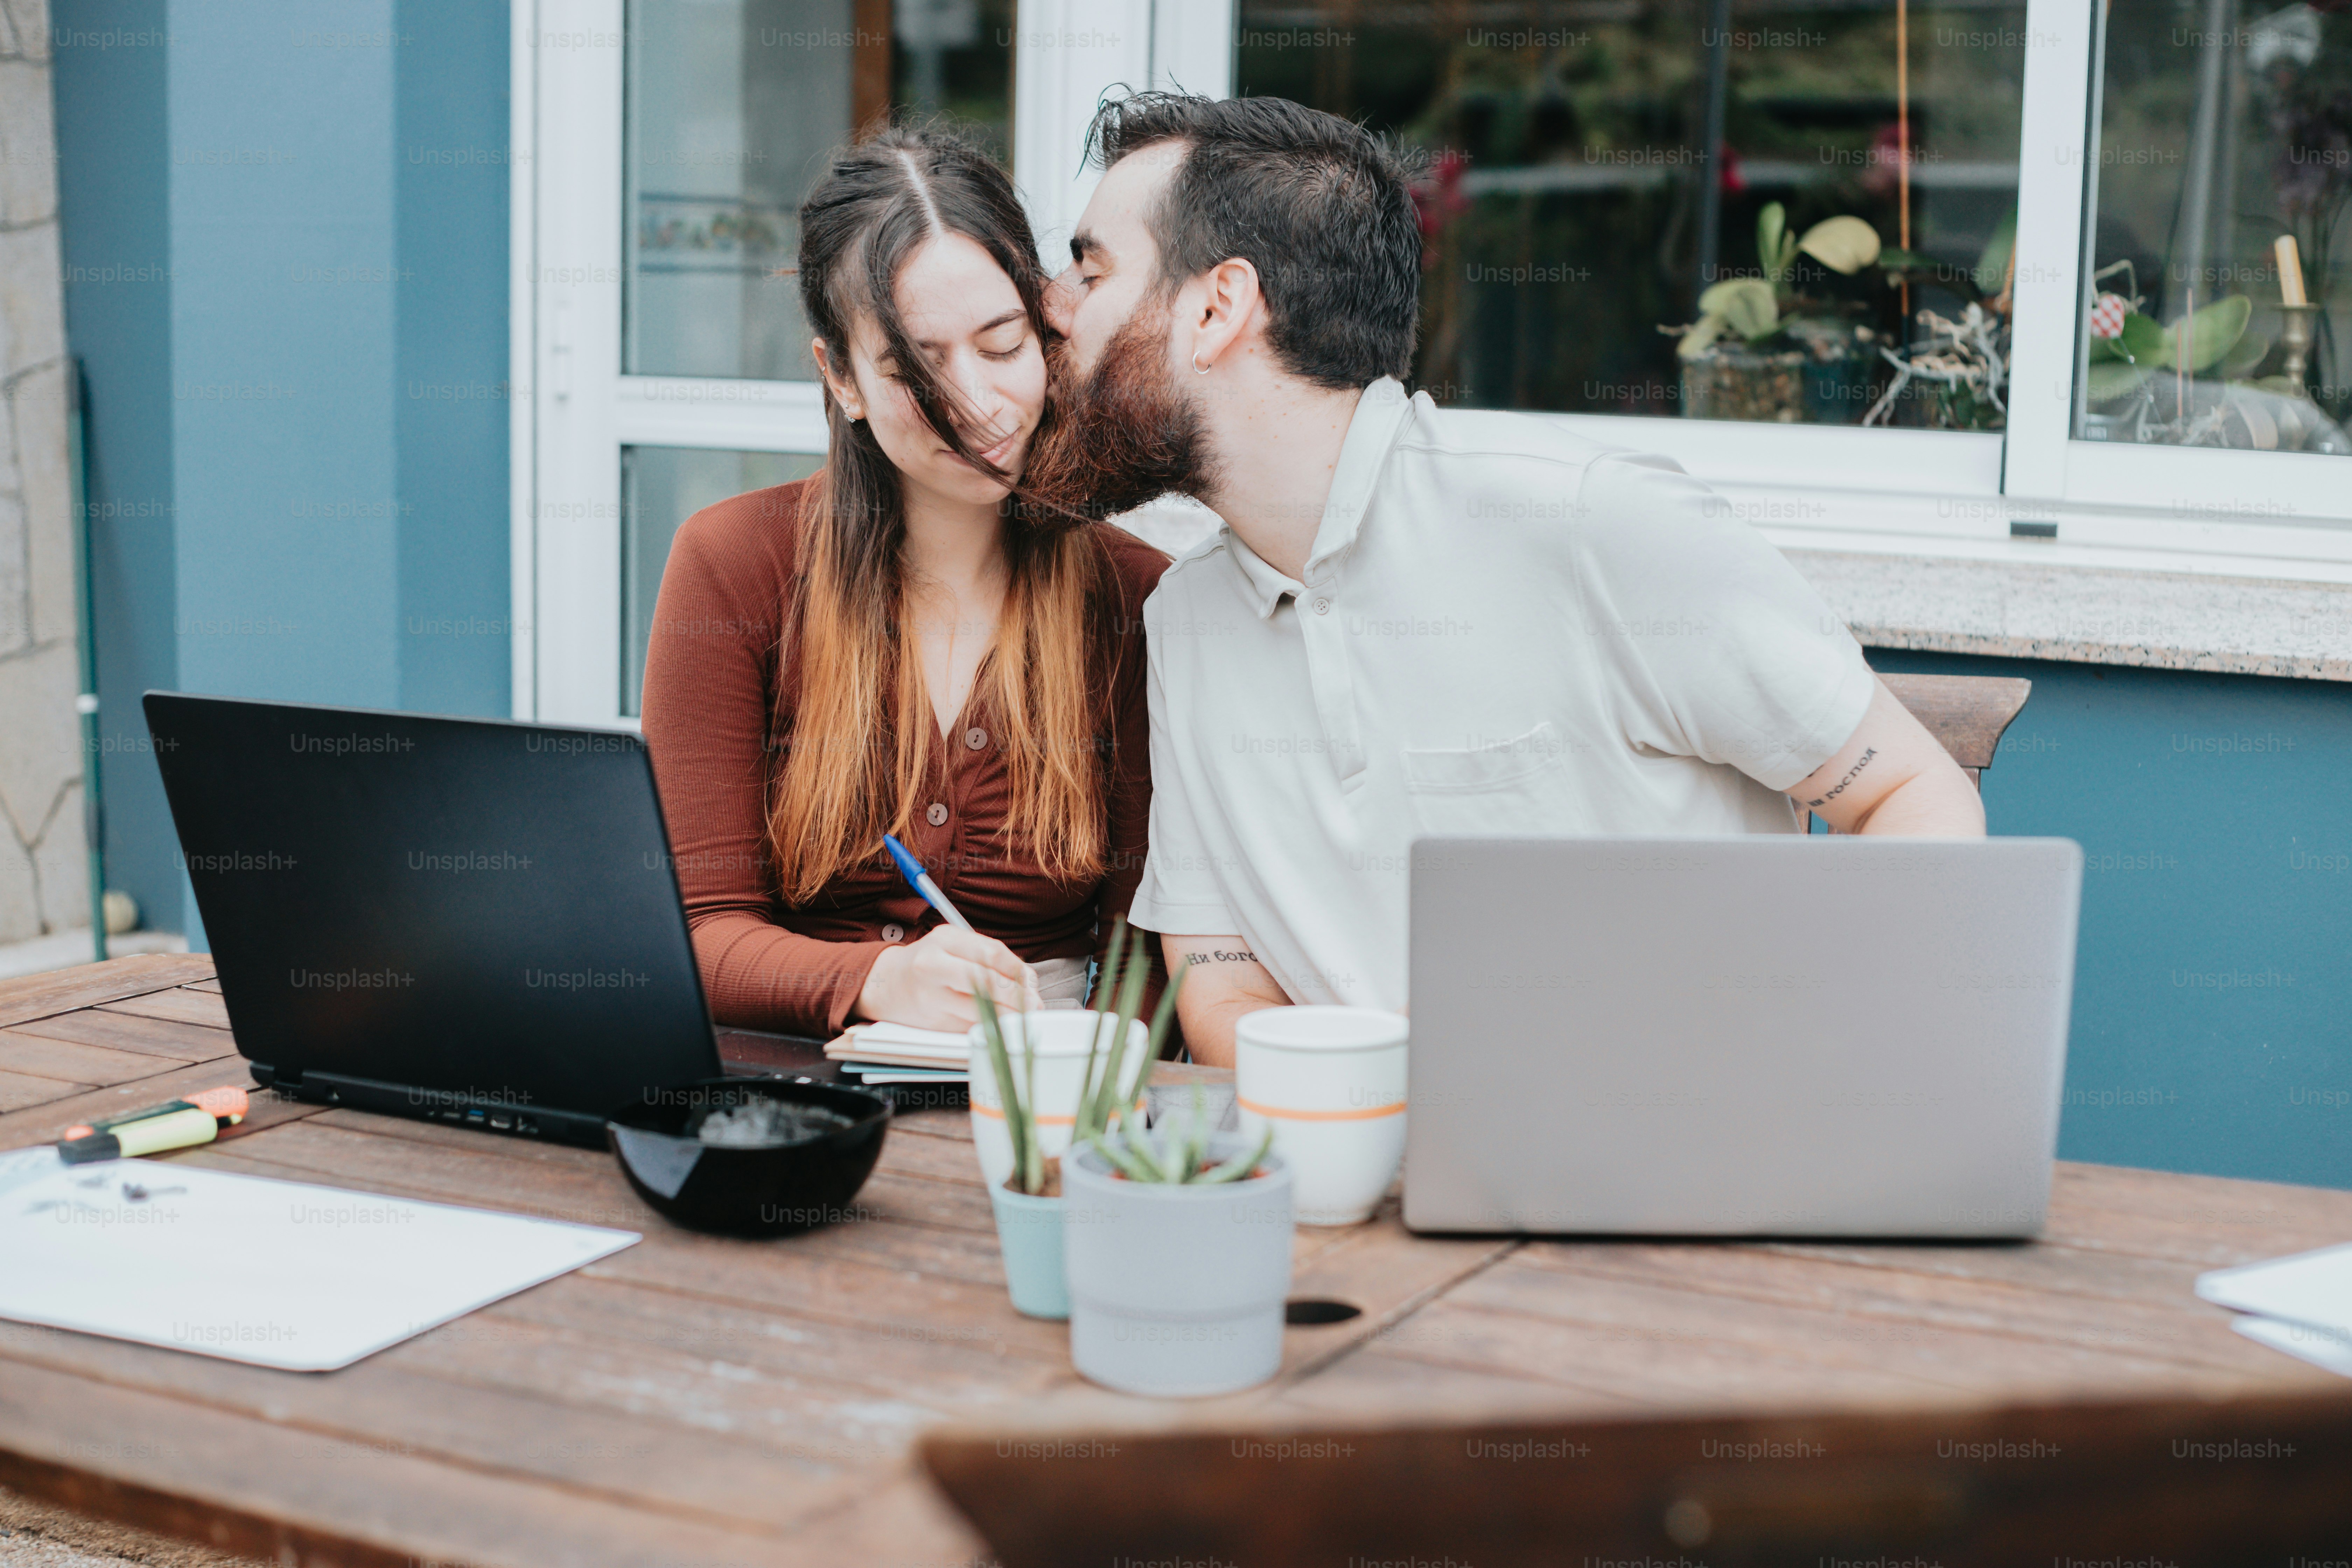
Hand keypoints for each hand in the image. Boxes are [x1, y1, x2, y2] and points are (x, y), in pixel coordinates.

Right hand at [854, 925, 1041, 1031]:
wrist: (883, 985)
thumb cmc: (926, 962)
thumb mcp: (951, 944)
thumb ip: (986, 956)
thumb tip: (1027, 980)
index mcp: (943, 939)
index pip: (991, 953)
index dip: (1018, 970)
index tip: (1032, 982)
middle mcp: (934, 965)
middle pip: (987, 982)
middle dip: (1018, 997)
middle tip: (1034, 1005)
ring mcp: (931, 996)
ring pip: (981, 1010)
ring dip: (1008, 1017)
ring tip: (1022, 1017)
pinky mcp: (932, 1023)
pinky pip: (970, 1027)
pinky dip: (989, 1028)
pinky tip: (999, 1026)